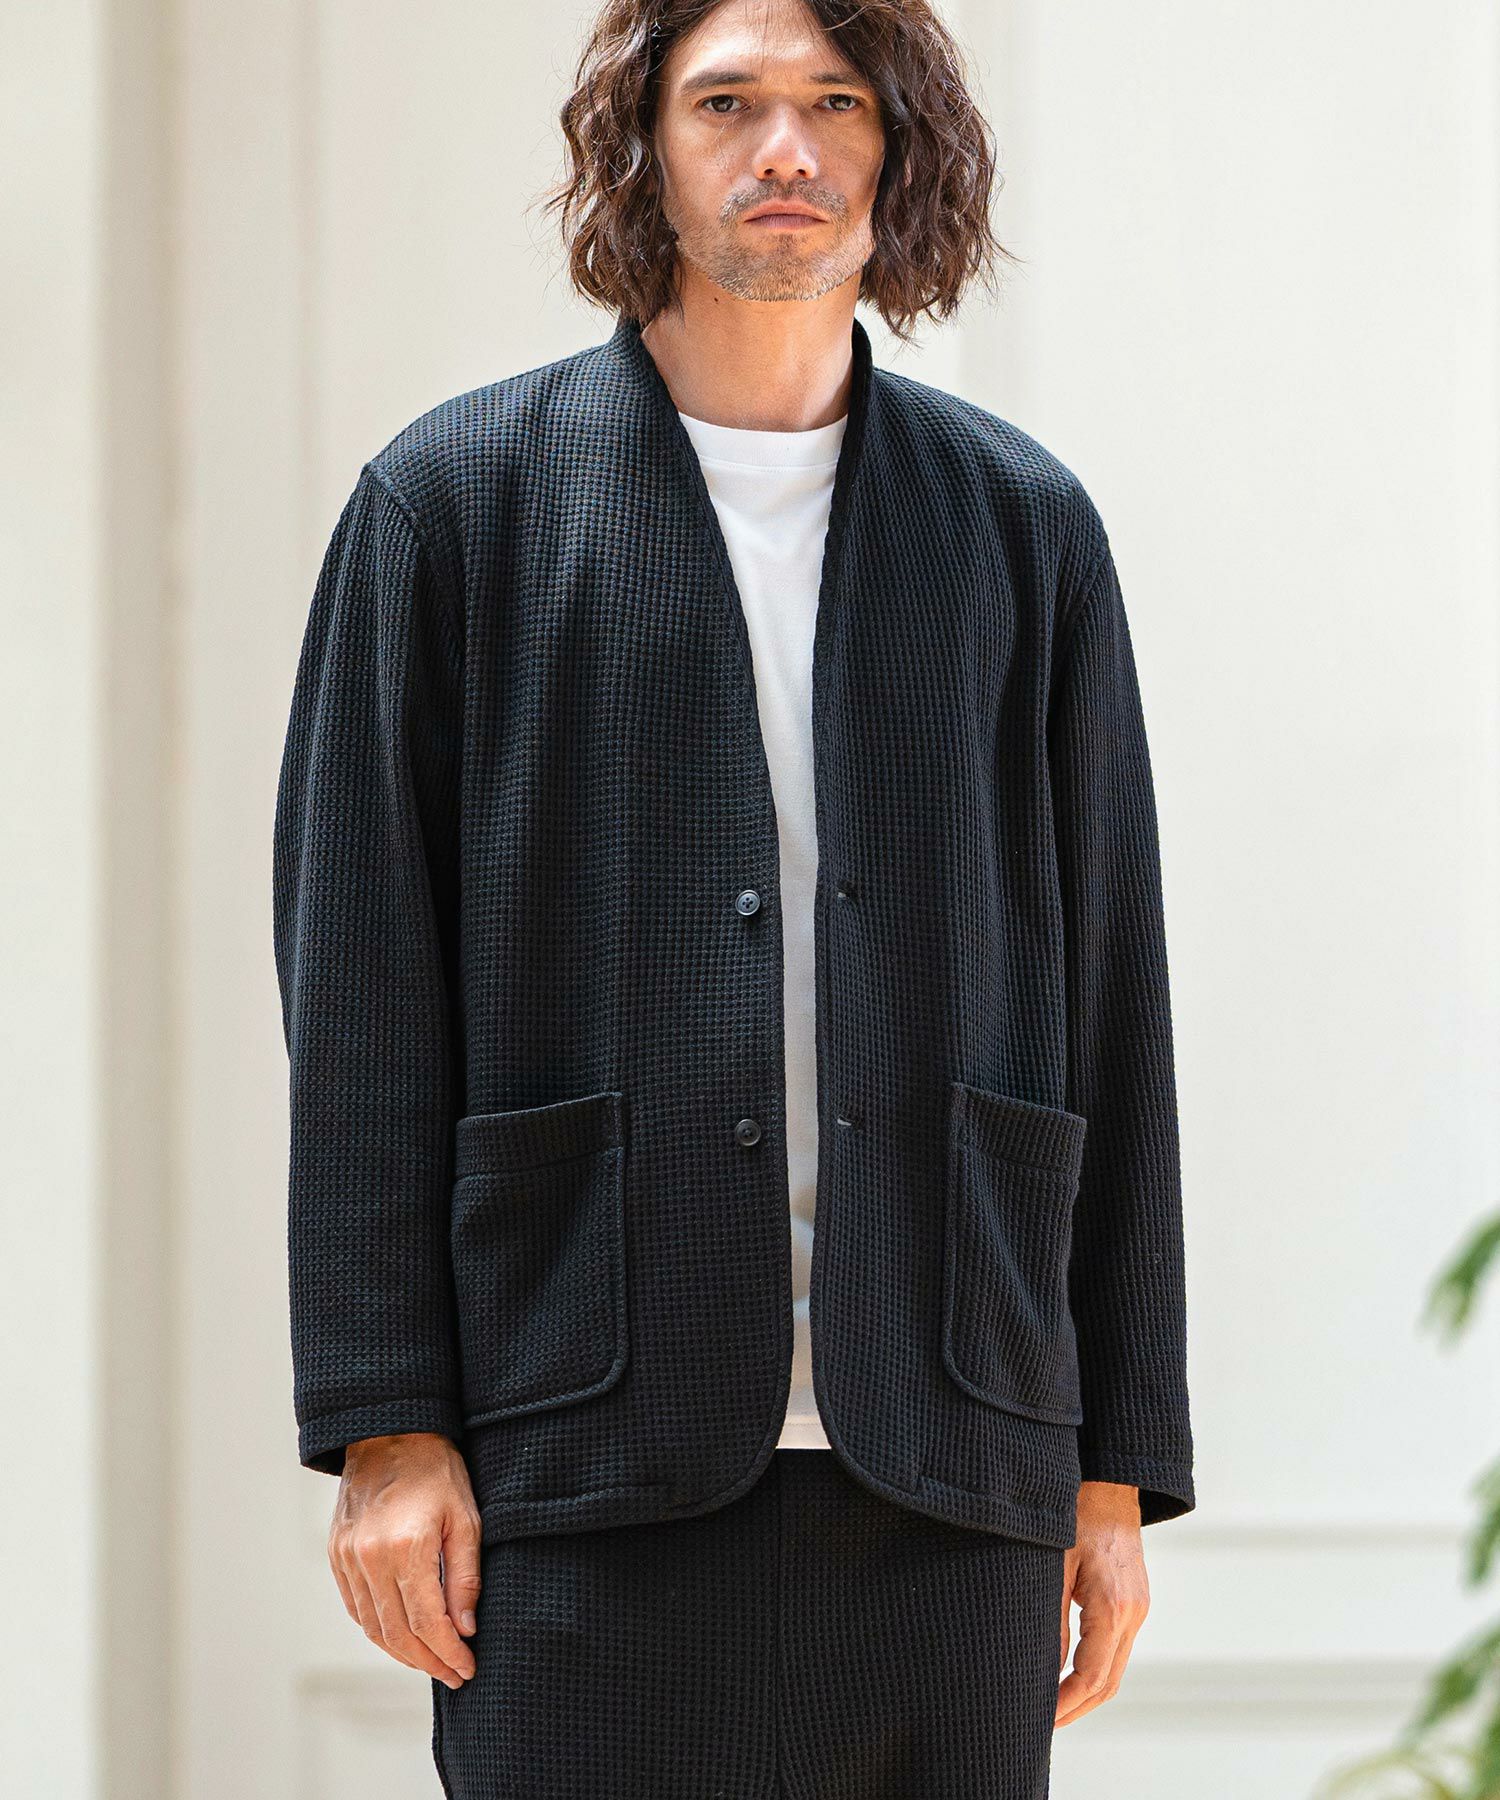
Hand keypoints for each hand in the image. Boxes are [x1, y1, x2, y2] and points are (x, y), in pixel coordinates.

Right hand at [327, 1431, 482, 1688]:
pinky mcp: (336, 1554)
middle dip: (429, 1661)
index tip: (468, 1668)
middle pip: (397, 1634)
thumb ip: (464, 1577)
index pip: (427, 1622)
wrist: (390, 1432)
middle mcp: (369, 1558)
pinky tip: (402, 1636)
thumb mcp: (465, 1518)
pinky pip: (356, 1607)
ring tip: (432, 1661)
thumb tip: (465, 1629)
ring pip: (372, 1627)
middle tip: (454, 1674)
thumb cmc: (436, 1470)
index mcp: (406, 1547)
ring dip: (403, 1653)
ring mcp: (347, 1558)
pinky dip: (378, 1630)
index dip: (448, 1653)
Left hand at [1055, 1480, 1148, 1726]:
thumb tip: (1040, 1669)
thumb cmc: (1076, 1513)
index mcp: (1114, 1609)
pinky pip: (1117, 1646)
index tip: (1040, 1719)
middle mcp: (1134, 1614)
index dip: (1066, 1704)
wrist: (1108, 1480)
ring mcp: (1138, 1607)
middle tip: (1043, 1724)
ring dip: (1086, 1691)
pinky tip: (1068, 1671)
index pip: (1092, 1677)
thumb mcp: (1054, 1566)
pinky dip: (1095, 1667)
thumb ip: (1049, 1621)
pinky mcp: (1134, 1599)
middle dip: (1077, 1708)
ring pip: (1115, 1667)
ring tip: (1053, 1705)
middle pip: (1109, 1682)